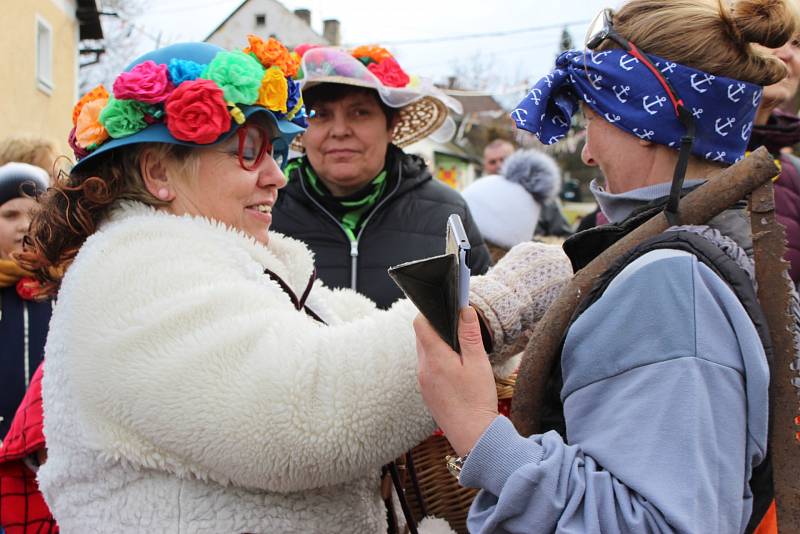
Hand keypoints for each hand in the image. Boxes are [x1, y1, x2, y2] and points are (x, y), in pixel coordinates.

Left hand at [414, 306, 497, 455]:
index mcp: (434, 357)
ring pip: (425, 353)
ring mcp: (423, 382)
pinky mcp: (427, 392)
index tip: (445, 308)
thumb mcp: (478, 363)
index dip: (430, 312)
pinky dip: (438, 361)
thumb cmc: (477, 400)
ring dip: (438, 345)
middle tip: (458, 327)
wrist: (473, 437)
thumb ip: (469, 334)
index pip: (420, 323)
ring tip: (459, 348)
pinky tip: (456, 368)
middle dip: (437, 328)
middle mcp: (423, 368)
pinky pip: (428, 368)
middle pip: (422, 337)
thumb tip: (464, 309)